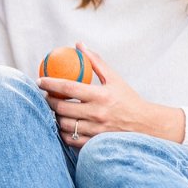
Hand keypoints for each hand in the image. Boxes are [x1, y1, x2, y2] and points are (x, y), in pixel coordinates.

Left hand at [39, 42, 185, 146]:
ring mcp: (96, 131)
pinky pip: (71, 139)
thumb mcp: (115, 79)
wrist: (146, 125)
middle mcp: (98, 114)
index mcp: (101, 96)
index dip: (51, 84)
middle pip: (62, 108)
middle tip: (45, 96)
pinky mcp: (95, 143)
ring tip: (54, 109)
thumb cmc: (128, 99)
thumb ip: (96, 62)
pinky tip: (63, 124)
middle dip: (49, 101)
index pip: (68, 88)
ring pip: (64, 124)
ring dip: (55, 116)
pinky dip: (63, 132)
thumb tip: (79, 45)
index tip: (40, 81)